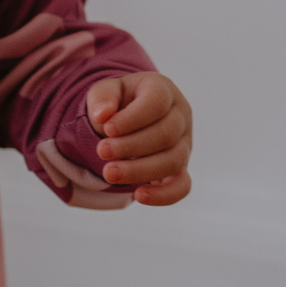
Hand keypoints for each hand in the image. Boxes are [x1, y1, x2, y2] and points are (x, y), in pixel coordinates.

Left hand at [87, 72, 191, 205]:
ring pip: (173, 161)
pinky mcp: (181, 168)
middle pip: (165, 135)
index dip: (132, 118)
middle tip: (101, 151)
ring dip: (140, 170)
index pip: (156, 103)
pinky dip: (164, 195)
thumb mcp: (106, 90)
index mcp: (163, 90)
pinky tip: (138, 196)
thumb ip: (102, 97)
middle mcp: (180, 116)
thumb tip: (102, 115)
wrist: (126, 117)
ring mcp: (184, 144)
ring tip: (109, 173)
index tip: (107, 129)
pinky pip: (182, 186)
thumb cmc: (117, 101)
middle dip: (131, 146)